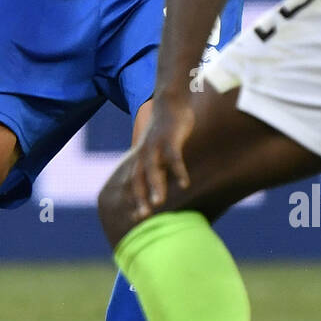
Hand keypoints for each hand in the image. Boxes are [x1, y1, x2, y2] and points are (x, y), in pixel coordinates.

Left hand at [129, 97, 194, 220]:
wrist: (170, 101)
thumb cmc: (166, 129)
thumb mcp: (158, 149)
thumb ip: (158, 166)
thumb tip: (160, 184)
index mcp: (142, 158)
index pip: (135, 183)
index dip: (135, 200)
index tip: (136, 220)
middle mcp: (145, 154)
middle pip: (139, 179)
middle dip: (140, 198)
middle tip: (142, 217)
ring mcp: (156, 145)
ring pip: (153, 169)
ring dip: (155, 186)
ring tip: (159, 203)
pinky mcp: (170, 138)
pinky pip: (174, 157)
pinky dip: (178, 170)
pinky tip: (185, 183)